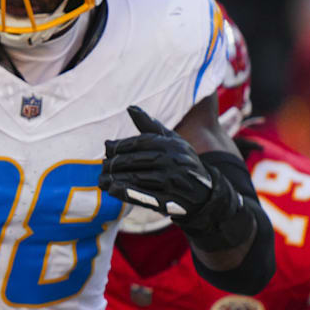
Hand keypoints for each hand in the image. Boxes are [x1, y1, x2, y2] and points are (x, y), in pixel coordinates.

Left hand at [100, 106, 216, 217]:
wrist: (206, 192)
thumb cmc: (182, 162)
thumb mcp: (172, 141)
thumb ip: (150, 126)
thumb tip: (130, 108)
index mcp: (172, 145)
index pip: (140, 142)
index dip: (120, 145)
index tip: (107, 148)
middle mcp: (173, 162)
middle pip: (135, 160)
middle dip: (114, 163)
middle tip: (103, 165)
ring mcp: (172, 182)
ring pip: (136, 178)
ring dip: (115, 178)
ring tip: (102, 179)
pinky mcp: (170, 201)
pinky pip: (143, 196)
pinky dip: (126, 193)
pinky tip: (113, 190)